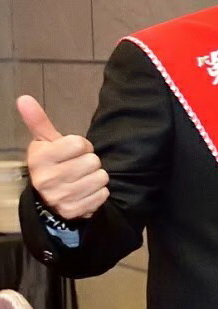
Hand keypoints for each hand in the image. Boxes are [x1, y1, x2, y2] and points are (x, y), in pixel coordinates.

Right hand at [16, 95, 109, 219]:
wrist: (47, 200)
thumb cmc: (51, 164)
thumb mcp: (45, 143)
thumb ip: (38, 121)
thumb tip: (23, 98)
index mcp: (40, 159)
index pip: (80, 144)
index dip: (81, 146)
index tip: (73, 152)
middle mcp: (48, 180)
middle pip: (93, 161)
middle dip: (90, 162)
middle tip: (78, 166)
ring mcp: (61, 197)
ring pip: (100, 177)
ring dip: (96, 177)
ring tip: (83, 179)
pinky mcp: (74, 211)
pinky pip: (102, 194)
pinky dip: (98, 193)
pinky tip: (86, 192)